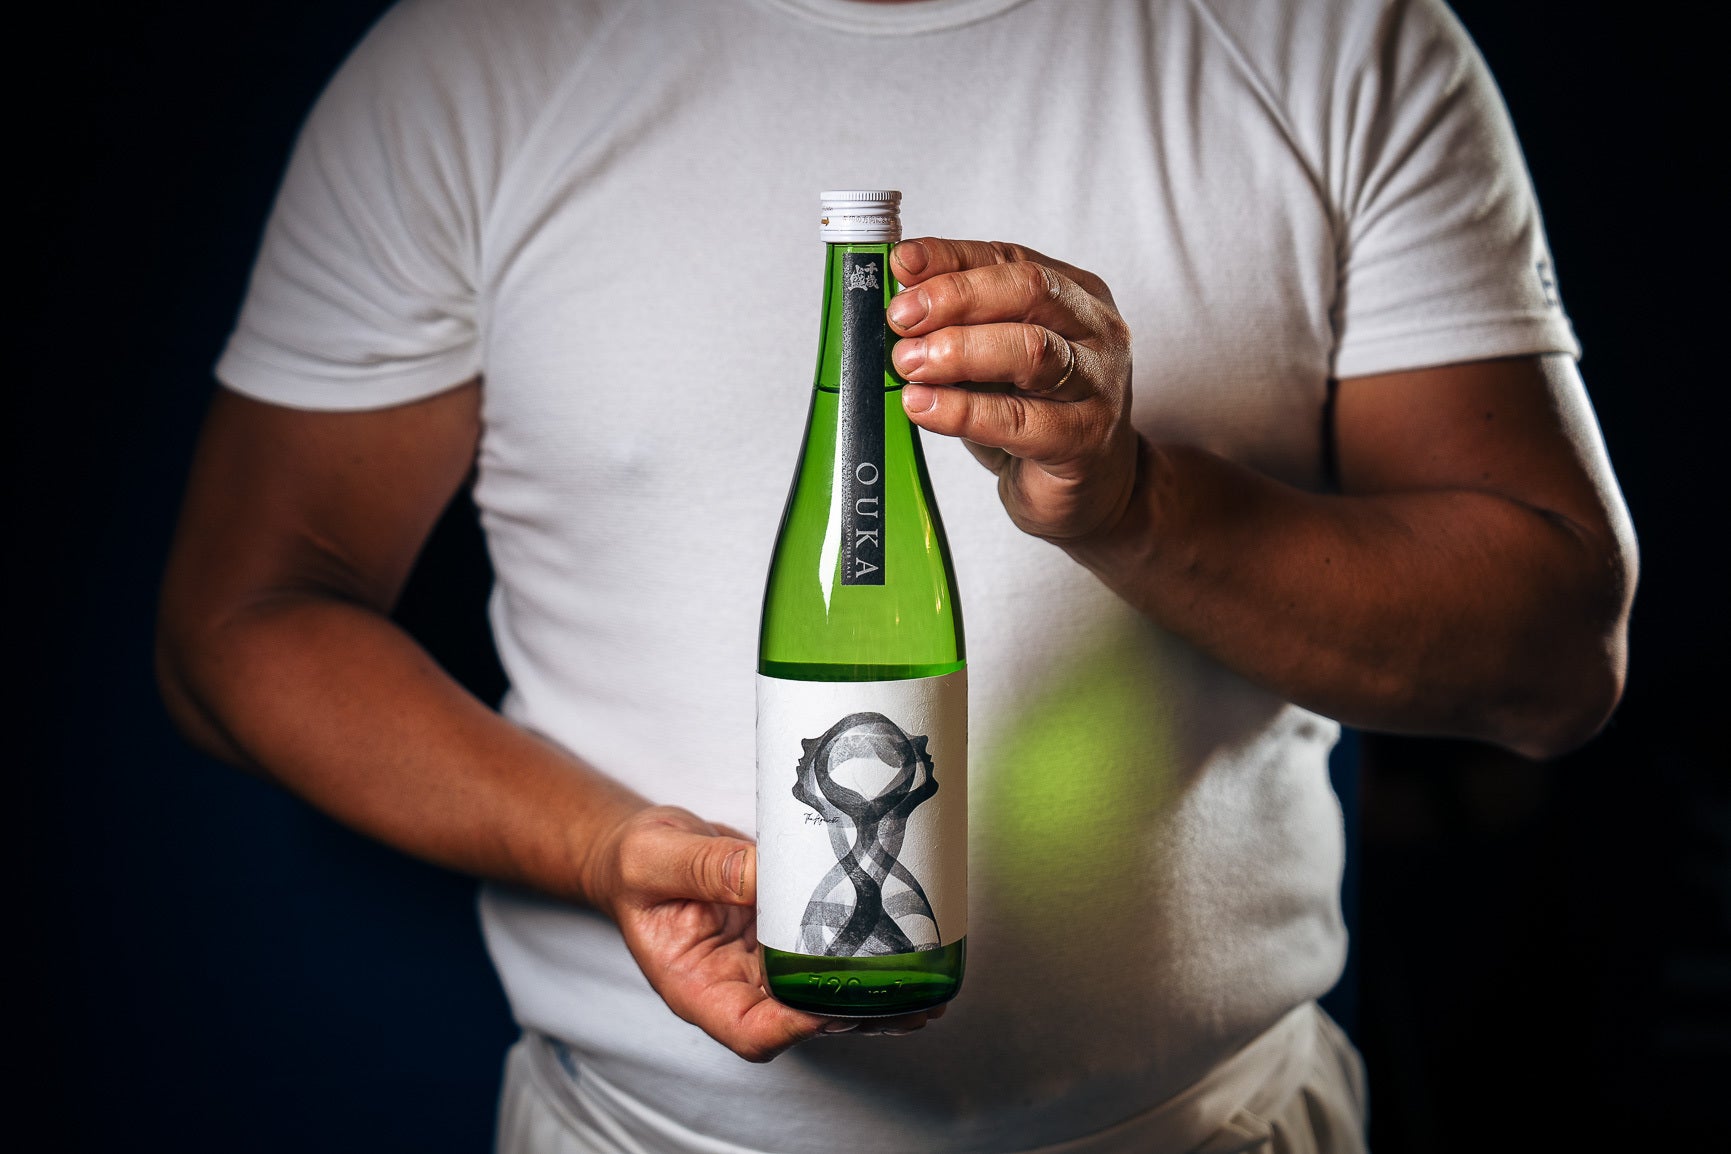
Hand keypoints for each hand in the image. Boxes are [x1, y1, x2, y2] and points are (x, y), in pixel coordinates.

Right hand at [587, 806, 944, 1061]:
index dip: (798, 1026)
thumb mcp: (656, 859)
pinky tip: (902, 948)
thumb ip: (707, 867)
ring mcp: (761, 966)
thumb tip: (767, 872)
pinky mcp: (781, 937)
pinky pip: (823, 954)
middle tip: (912, 1001)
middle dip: (856, 1015)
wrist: (641, 855)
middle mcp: (735, 986)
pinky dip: (861, 955)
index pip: (751, 1030)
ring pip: (820, 994)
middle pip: (800, 1020)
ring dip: (872, 996)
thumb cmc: (636, 866)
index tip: (837, 1005)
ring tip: (926, 988)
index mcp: (696, 987)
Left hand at [889, 238, 1140, 542]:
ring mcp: (1099, 384)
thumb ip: (958, 324)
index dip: (951, 258)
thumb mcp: (993, 357)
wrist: (1090, 488)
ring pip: (1032, 350)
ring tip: (909, 363)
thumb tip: (899, 295)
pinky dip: (964, 411)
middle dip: (956, 298)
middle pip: (1029, 290)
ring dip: (960, 351)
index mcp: (1075, 292)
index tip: (902, 265)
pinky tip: (924, 407)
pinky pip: (1020, 419)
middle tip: (901, 319)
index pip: (1009, 258)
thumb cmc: (1037, 414)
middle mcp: (1096, 330)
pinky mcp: (1085, 439)